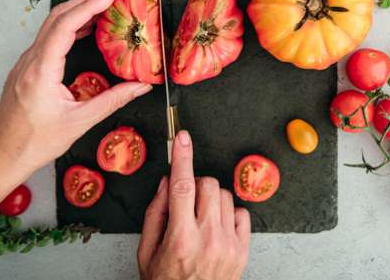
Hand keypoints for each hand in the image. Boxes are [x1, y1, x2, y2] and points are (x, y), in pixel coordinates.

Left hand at [0, 0, 152, 179]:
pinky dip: (69, 25)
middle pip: (57, 16)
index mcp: (41, 70)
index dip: (89, 6)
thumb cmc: (35, 142)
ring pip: (51, 24)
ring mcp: (26, 62)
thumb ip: (113, 100)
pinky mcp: (27, 68)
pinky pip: (48, 37)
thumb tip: (141, 87)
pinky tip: (85, 29)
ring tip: (104, 5)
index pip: (65, 26)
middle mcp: (30, 60)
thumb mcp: (80, 122)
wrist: (1, 155)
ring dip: (77, 10)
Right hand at [138, 131, 250, 279]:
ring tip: (199, 219)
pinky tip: (215, 228)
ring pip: (224, 195)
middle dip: (194, 184)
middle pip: (207, 184)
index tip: (182, 138)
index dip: (182, 157)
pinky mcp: (242, 250)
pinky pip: (240, 212)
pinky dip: (227, 214)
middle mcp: (208, 239)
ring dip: (209, 199)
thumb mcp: (146, 252)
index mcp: (180, 239)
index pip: (182, 186)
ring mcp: (229, 245)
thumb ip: (155, 213)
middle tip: (186, 202)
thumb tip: (166, 181)